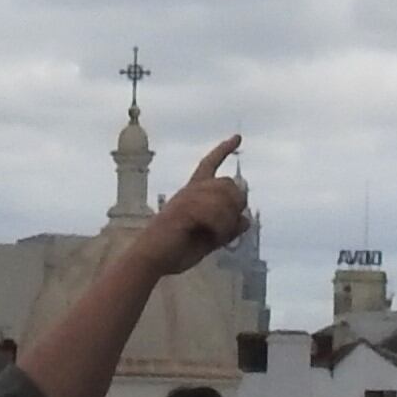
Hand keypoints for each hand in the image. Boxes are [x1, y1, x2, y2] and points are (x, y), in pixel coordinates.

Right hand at [137, 134, 246, 271]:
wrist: (150, 259)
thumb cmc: (175, 250)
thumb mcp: (208, 241)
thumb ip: (226, 230)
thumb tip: (246, 220)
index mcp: (192, 194)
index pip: (209, 164)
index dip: (223, 150)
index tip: (237, 137)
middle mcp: (190, 191)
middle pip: (228, 183)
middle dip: (236, 205)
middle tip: (227, 229)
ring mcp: (186, 198)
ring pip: (226, 198)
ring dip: (227, 221)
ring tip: (216, 236)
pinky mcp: (184, 209)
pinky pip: (216, 212)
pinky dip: (220, 229)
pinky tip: (211, 237)